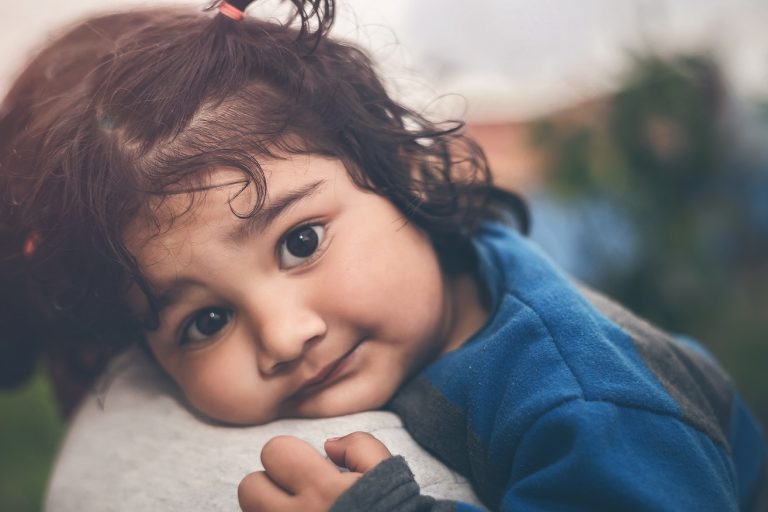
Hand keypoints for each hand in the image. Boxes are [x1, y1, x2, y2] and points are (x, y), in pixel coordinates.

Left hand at [238, 432, 391, 511]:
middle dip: (268, 482)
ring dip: (266, 506)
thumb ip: (360, 446)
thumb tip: (329, 446)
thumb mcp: (386, 473)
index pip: (274, 450)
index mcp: (322, 489)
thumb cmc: (391, 511)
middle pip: (249, 486)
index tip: (305, 465)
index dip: (289, 452)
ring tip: (293, 508)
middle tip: (293, 489)